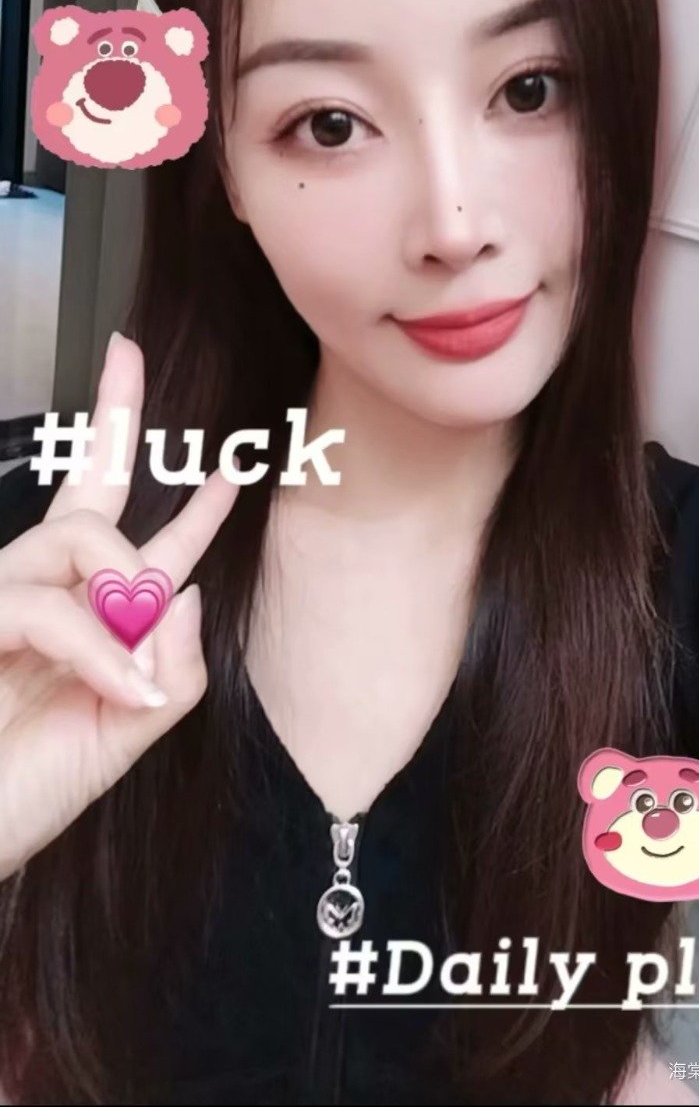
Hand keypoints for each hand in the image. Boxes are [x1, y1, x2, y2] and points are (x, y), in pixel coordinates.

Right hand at [0, 333, 239, 881]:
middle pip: (87, 486)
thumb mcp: (124, 735)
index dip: (187, 505)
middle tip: (127, 354)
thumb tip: (188, 594)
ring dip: (122, 582)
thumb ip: (171, 675)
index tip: (227, 463)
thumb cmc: (25, 792)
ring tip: (131, 658)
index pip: (139, 539)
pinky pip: (47, 606)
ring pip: (78, 536)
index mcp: (89, 619)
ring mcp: (3, 602)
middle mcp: (46, 595)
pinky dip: (95, 647)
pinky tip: (120, 688)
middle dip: (114, 415)